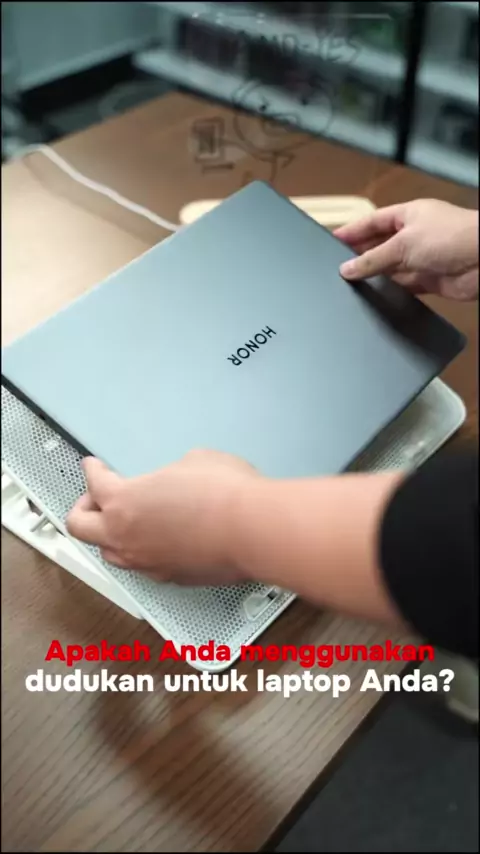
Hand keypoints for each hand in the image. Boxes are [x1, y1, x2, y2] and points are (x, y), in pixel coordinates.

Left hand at [66, 451, 258, 584]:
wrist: (253, 531)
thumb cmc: (224, 493)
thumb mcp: (193, 462)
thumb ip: (169, 474)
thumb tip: (176, 481)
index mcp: (122, 502)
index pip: (94, 485)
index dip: (93, 471)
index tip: (94, 467)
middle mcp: (126, 538)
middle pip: (81, 529)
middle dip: (86, 510)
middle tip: (98, 499)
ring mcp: (147, 563)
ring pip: (111, 554)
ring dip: (112, 536)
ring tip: (128, 524)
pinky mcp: (171, 578)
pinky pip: (144, 566)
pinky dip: (144, 552)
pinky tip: (161, 541)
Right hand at [334, 199, 477, 300]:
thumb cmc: (451, 237)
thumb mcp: (403, 243)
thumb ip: (372, 258)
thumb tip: (347, 268)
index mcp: (408, 215)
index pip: (372, 222)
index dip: (352, 231)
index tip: (331, 241)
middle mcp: (414, 235)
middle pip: (379, 246)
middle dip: (360, 256)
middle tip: (335, 267)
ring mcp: (421, 258)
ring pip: (390, 268)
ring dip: (373, 275)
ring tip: (348, 284)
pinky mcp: (428, 279)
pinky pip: (402, 286)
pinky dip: (389, 290)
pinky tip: (373, 295)